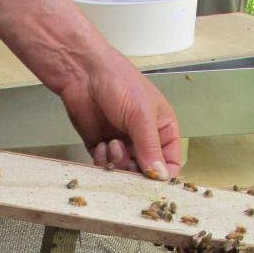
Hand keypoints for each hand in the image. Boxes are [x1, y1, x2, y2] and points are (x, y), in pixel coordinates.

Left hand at [56, 60, 181, 177]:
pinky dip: (102, 162)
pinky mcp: (101, 146)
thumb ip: (150, 147)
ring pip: (124, 172)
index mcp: (162, 129)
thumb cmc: (119, 82)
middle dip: (135, 170)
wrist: (82, 72)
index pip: (171, 163)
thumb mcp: (141, 114)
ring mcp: (122, 143)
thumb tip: (160, 176)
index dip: (163, 175)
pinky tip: (101, 145)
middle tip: (125, 158)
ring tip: (111, 144)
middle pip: (146, 172)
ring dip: (117, 164)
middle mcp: (144, 139)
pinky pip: (105, 167)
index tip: (151, 180)